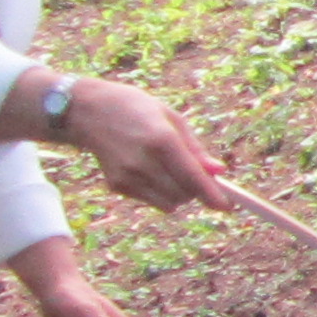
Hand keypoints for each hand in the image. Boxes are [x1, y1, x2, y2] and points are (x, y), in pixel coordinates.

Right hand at [59, 77, 230, 210]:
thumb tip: (220, 172)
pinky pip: (151, 201)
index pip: (192, 176)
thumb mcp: (172, 119)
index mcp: (161, 139)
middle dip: (197, 191)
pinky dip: (159, 193)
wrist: (89, 112)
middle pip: (184, 194)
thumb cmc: (137, 110)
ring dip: (179, 194)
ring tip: (170, 170)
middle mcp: (143, 161)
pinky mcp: (116, 186)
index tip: (227, 207)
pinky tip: (148, 170)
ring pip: (169, 203)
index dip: (212, 195)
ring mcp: (127, 176)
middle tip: (197, 175)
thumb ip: (196, 149)